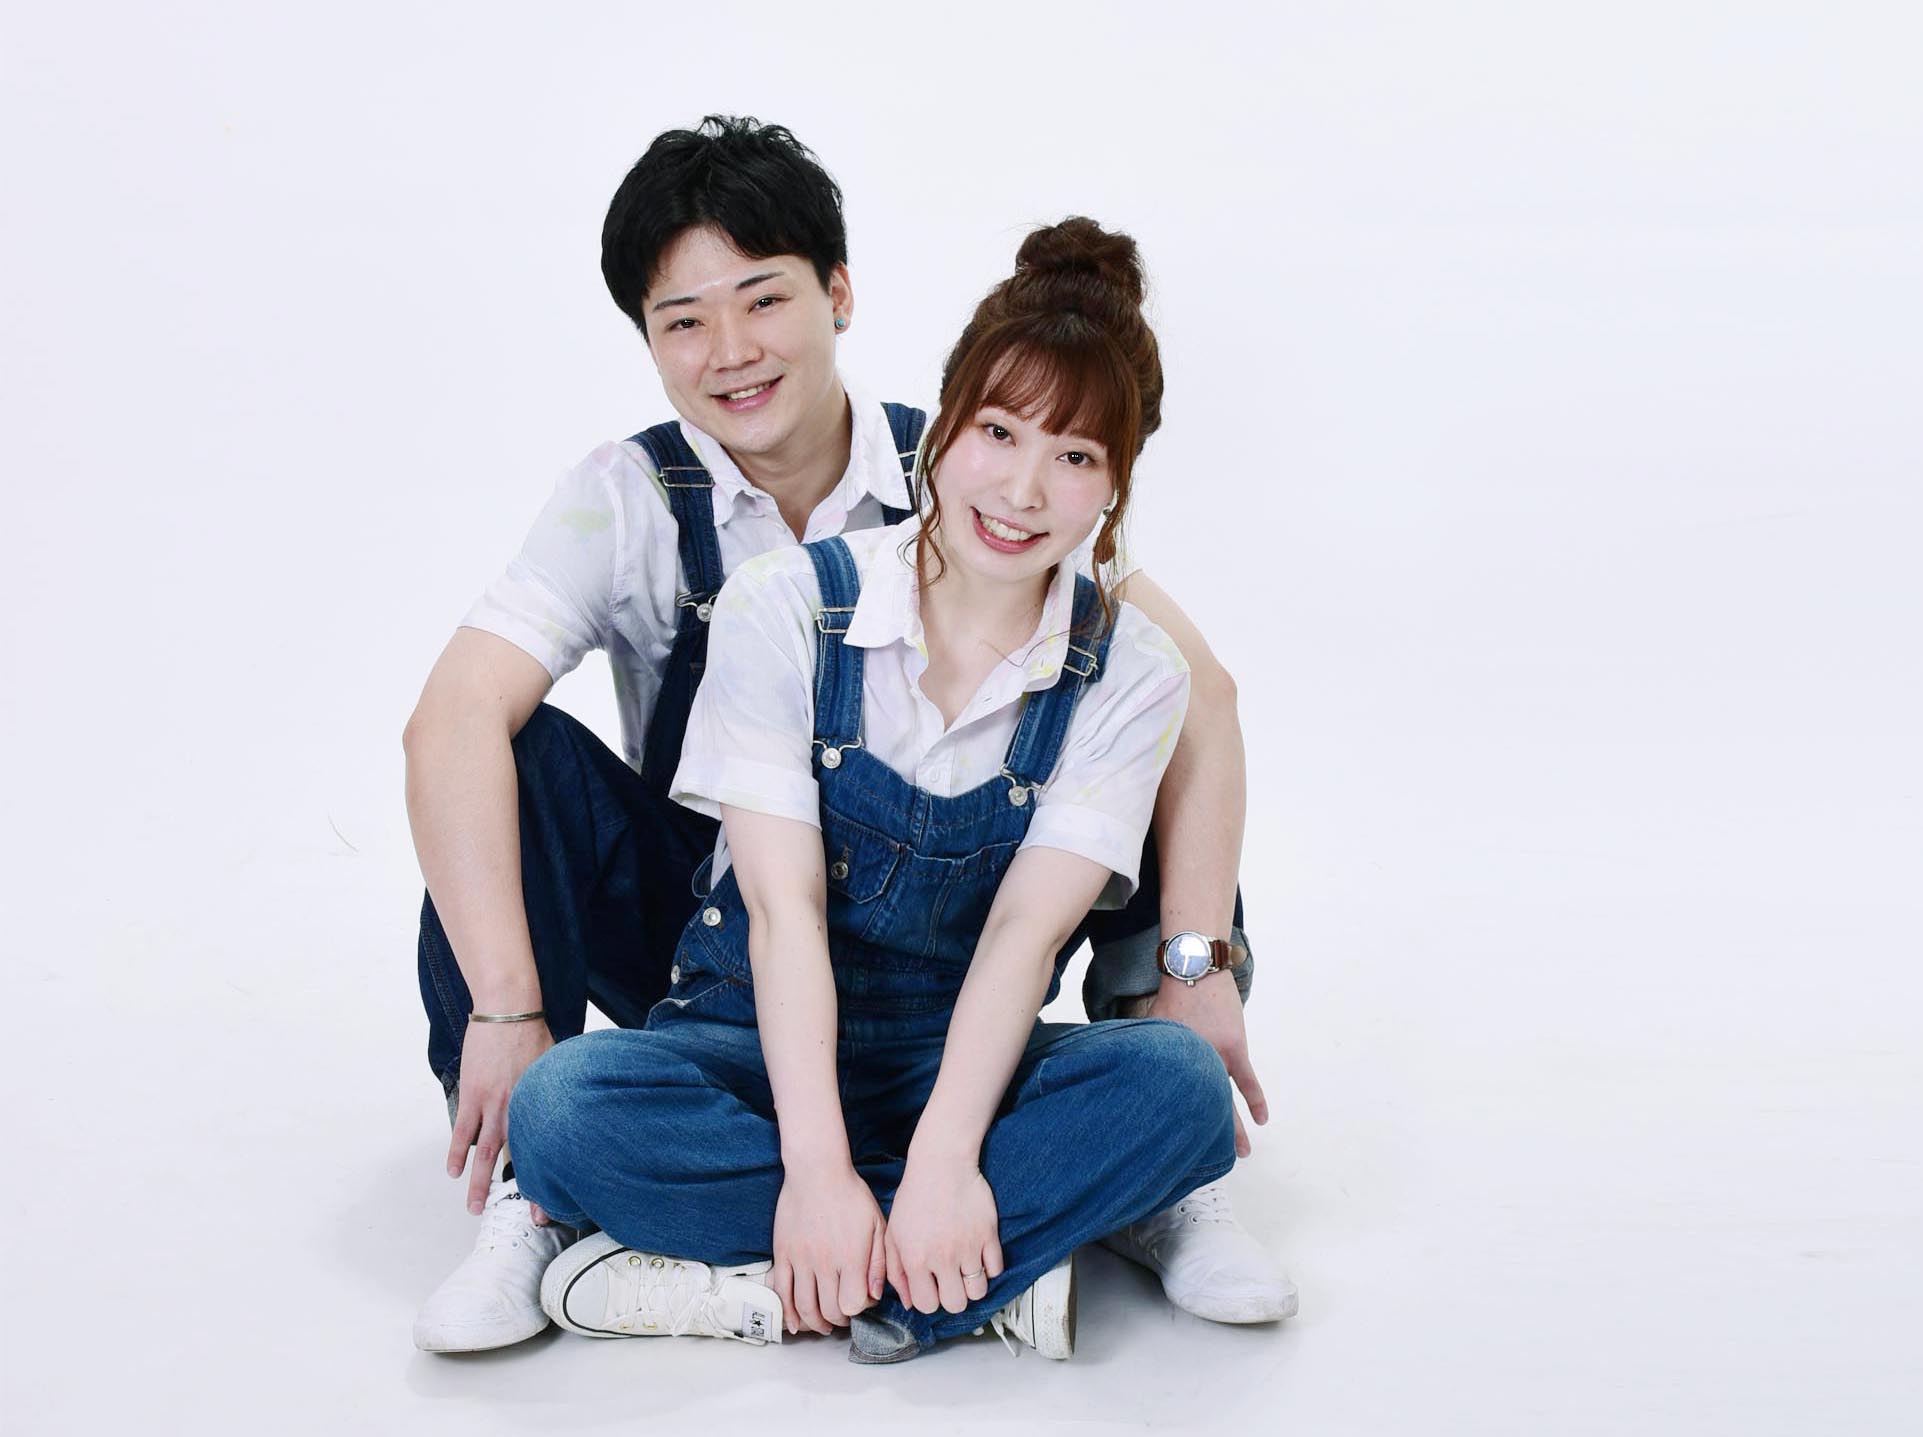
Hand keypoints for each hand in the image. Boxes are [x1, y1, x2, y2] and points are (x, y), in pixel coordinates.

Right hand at [446, 1018, 552, 1213]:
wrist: (509, 1010)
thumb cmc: (535, 1032)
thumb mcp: (558, 1065)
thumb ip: (560, 1090)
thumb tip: (576, 1103)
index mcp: (543, 1103)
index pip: (550, 1148)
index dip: (555, 1178)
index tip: (560, 1203)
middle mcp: (521, 1109)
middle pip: (524, 1159)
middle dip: (529, 1193)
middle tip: (534, 1221)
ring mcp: (493, 1104)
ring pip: (487, 1154)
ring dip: (480, 1184)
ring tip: (476, 1208)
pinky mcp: (473, 1094)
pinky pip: (463, 1131)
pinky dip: (458, 1152)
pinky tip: (454, 1172)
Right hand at [772, 1165, 887, 1335]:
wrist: (816, 1170)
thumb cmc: (851, 1194)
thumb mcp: (877, 1223)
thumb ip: (879, 1261)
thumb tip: (876, 1294)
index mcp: (851, 1257)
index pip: (854, 1304)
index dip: (860, 1309)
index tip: (861, 1301)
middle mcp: (825, 1263)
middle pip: (830, 1310)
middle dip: (839, 1319)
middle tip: (842, 1316)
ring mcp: (801, 1260)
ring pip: (805, 1306)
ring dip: (815, 1322)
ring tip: (823, 1324)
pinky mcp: (783, 1254)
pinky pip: (782, 1291)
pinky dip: (788, 1312)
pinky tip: (796, 1322)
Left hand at [885, 1154, 1003, 1315]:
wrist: (941, 1163)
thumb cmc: (914, 1196)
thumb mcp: (893, 1233)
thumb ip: (896, 1271)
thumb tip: (907, 1302)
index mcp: (915, 1258)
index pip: (926, 1305)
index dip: (929, 1299)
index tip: (931, 1287)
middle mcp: (942, 1257)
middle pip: (956, 1304)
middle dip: (953, 1297)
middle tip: (950, 1281)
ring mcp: (968, 1246)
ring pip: (979, 1291)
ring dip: (972, 1285)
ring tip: (965, 1270)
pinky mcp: (988, 1234)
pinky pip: (996, 1269)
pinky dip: (989, 1267)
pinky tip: (978, 1255)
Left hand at [1148, 971, 1267, 1157]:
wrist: (1194, 968)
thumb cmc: (1170, 995)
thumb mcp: (1149, 1026)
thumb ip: (1143, 1050)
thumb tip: (1122, 1062)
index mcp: (1169, 1063)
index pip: (1169, 1101)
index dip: (1170, 1124)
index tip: (1170, 1150)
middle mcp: (1191, 1065)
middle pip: (1197, 1108)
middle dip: (1202, 1137)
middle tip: (1206, 1165)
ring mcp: (1216, 1058)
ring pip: (1224, 1100)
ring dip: (1232, 1127)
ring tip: (1240, 1154)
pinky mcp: (1235, 1049)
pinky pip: (1248, 1081)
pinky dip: (1256, 1100)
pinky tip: (1262, 1120)